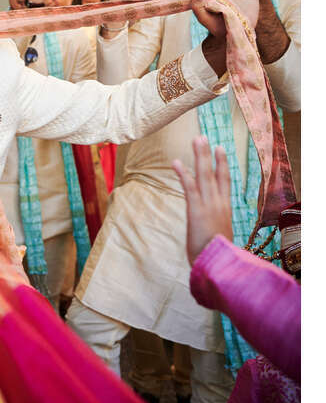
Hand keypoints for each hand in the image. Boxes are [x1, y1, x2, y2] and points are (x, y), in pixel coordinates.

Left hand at [172, 136, 233, 265]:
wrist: (220, 266)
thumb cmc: (218, 257)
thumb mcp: (219, 240)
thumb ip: (215, 231)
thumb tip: (212, 234)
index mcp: (225, 210)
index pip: (224, 182)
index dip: (222, 165)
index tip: (220, 149)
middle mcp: (219, 204)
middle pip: (215, 173)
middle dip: (208, 154)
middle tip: (203, 137)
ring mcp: (209, 206)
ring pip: (205, 175)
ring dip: (199, 156)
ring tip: (196, 139)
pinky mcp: (197, 211)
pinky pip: (190, 188)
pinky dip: (184, 174)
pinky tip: (177, 161)